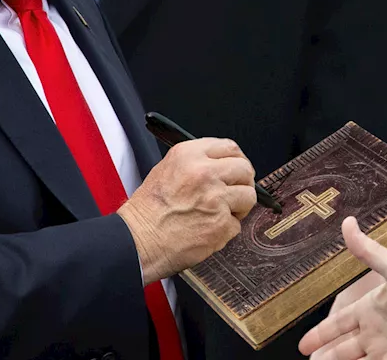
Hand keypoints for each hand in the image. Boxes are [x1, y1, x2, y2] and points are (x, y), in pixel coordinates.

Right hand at [117, 138, 256, 283]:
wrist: (138, 240)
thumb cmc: (147, 211)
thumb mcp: (166, 170)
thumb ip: (196, 164)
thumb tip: (223, 166)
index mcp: (189, 155)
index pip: (230, 147)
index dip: (236, 159)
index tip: (237, 168)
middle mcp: (204, 172)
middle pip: (245, 169)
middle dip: (243, 182)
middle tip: (236, 192)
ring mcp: (216, 198)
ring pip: (248, 196)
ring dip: (239, 206)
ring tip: (221, 213)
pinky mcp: (222, 223)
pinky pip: (237, 224)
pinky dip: (226, 230)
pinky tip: (209, 229)